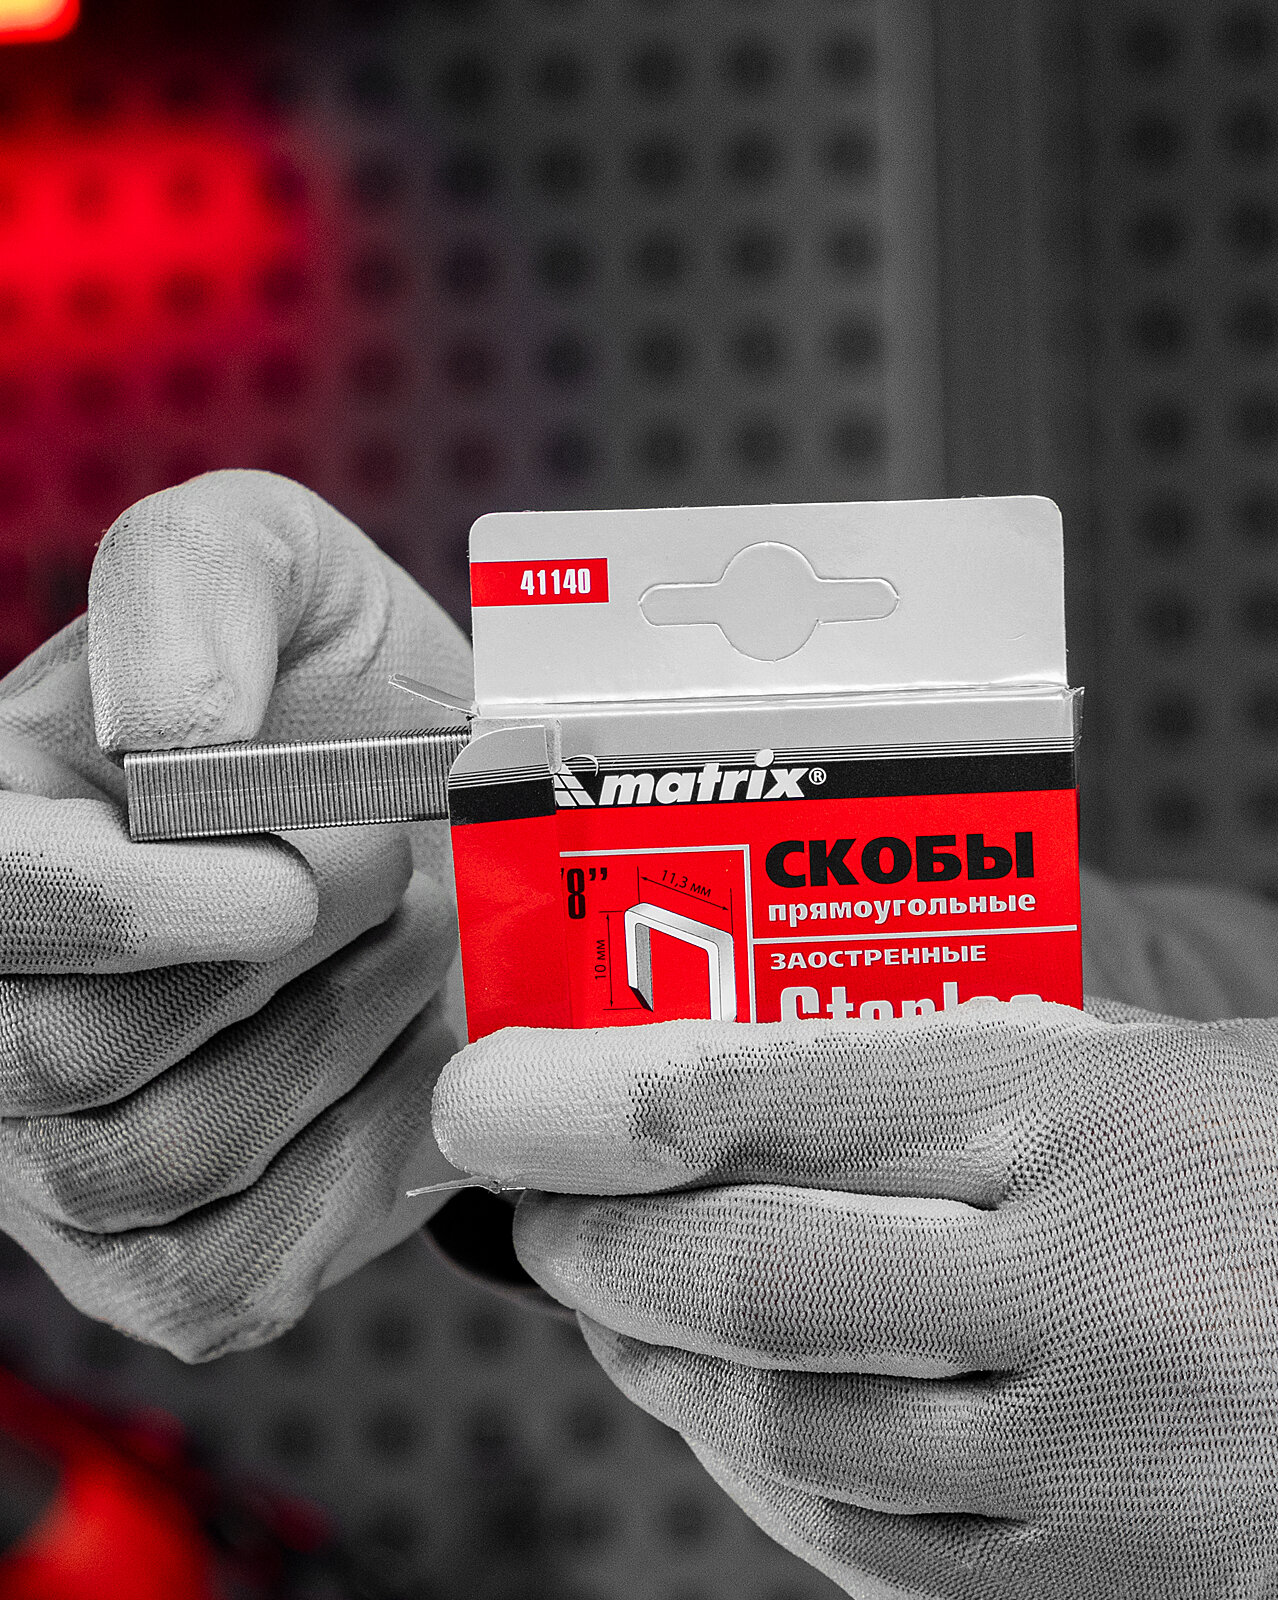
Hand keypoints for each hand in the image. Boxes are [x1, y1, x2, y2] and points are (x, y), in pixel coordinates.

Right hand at [0, 470, 469, 1360]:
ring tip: (412, 943)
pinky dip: (356, 1165)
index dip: (124, 905)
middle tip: (390, 873)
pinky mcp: (178, 1265)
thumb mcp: (283, 570)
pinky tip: (410, 1063)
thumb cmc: (353, 711)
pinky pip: (232, 1274)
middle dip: (283, 963)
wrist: (462, 848)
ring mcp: (67, 1166)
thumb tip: (164, 733)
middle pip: (66, 1058)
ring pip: (162, 1162)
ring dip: (338, 1040)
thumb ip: (192, 580)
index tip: (295, 873)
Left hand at [432, 997, 1277, 1596]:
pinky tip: (730, 1417)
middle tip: (535, 1215)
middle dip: (610, 1249)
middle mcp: (1112, 1321)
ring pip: (799, 1439)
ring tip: (612, 1310)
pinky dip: (768, 1477)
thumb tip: (780, 1071)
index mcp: (1129, 1140)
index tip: (511, 1103)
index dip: (629, 1103)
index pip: (821, 1105)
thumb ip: (998, 1062)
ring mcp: (1109, 1493)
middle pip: (776, 1285)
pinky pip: (874, 1554)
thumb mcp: (1199, 1070)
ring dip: (668, 1371)